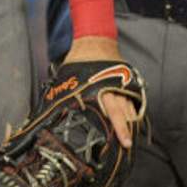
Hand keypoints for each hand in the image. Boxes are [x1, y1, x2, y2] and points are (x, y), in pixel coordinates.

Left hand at [63, 35, 137, 149]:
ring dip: (131, 122)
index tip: (121, 142)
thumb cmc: (79, 60)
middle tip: (128, 145)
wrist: (95, 40)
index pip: (113, 113)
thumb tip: (52, 109)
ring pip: (130, 107)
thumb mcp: (69, 77)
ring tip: (131, 137)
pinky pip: (133, 99)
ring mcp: (122, 84)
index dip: (118, 129)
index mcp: (100, 88)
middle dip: (126, 130)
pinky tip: (133, 121)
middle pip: (124, 114)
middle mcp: (114, 88)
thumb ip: (65, 94)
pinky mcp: (127, 81)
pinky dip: (134, 110)